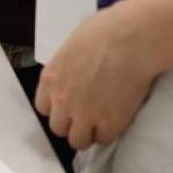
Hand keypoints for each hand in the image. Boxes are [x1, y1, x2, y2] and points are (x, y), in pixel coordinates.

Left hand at [35, 0, 158, 149]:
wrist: (129, 41)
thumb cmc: (103, 32)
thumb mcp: (71, 47)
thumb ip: (66, 68)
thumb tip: (73, 74)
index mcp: (50, 79)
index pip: (43, 108)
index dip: (57, 108)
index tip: (68, 105)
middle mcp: (62, 101)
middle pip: (58, 128)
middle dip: (71, 123)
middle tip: (86, 115)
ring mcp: (84, 115)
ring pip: (78, 141)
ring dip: (88, 134)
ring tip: (100, 123)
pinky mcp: (109, 123)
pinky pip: (103, 140)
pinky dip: (108, 133)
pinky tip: (115, 121)